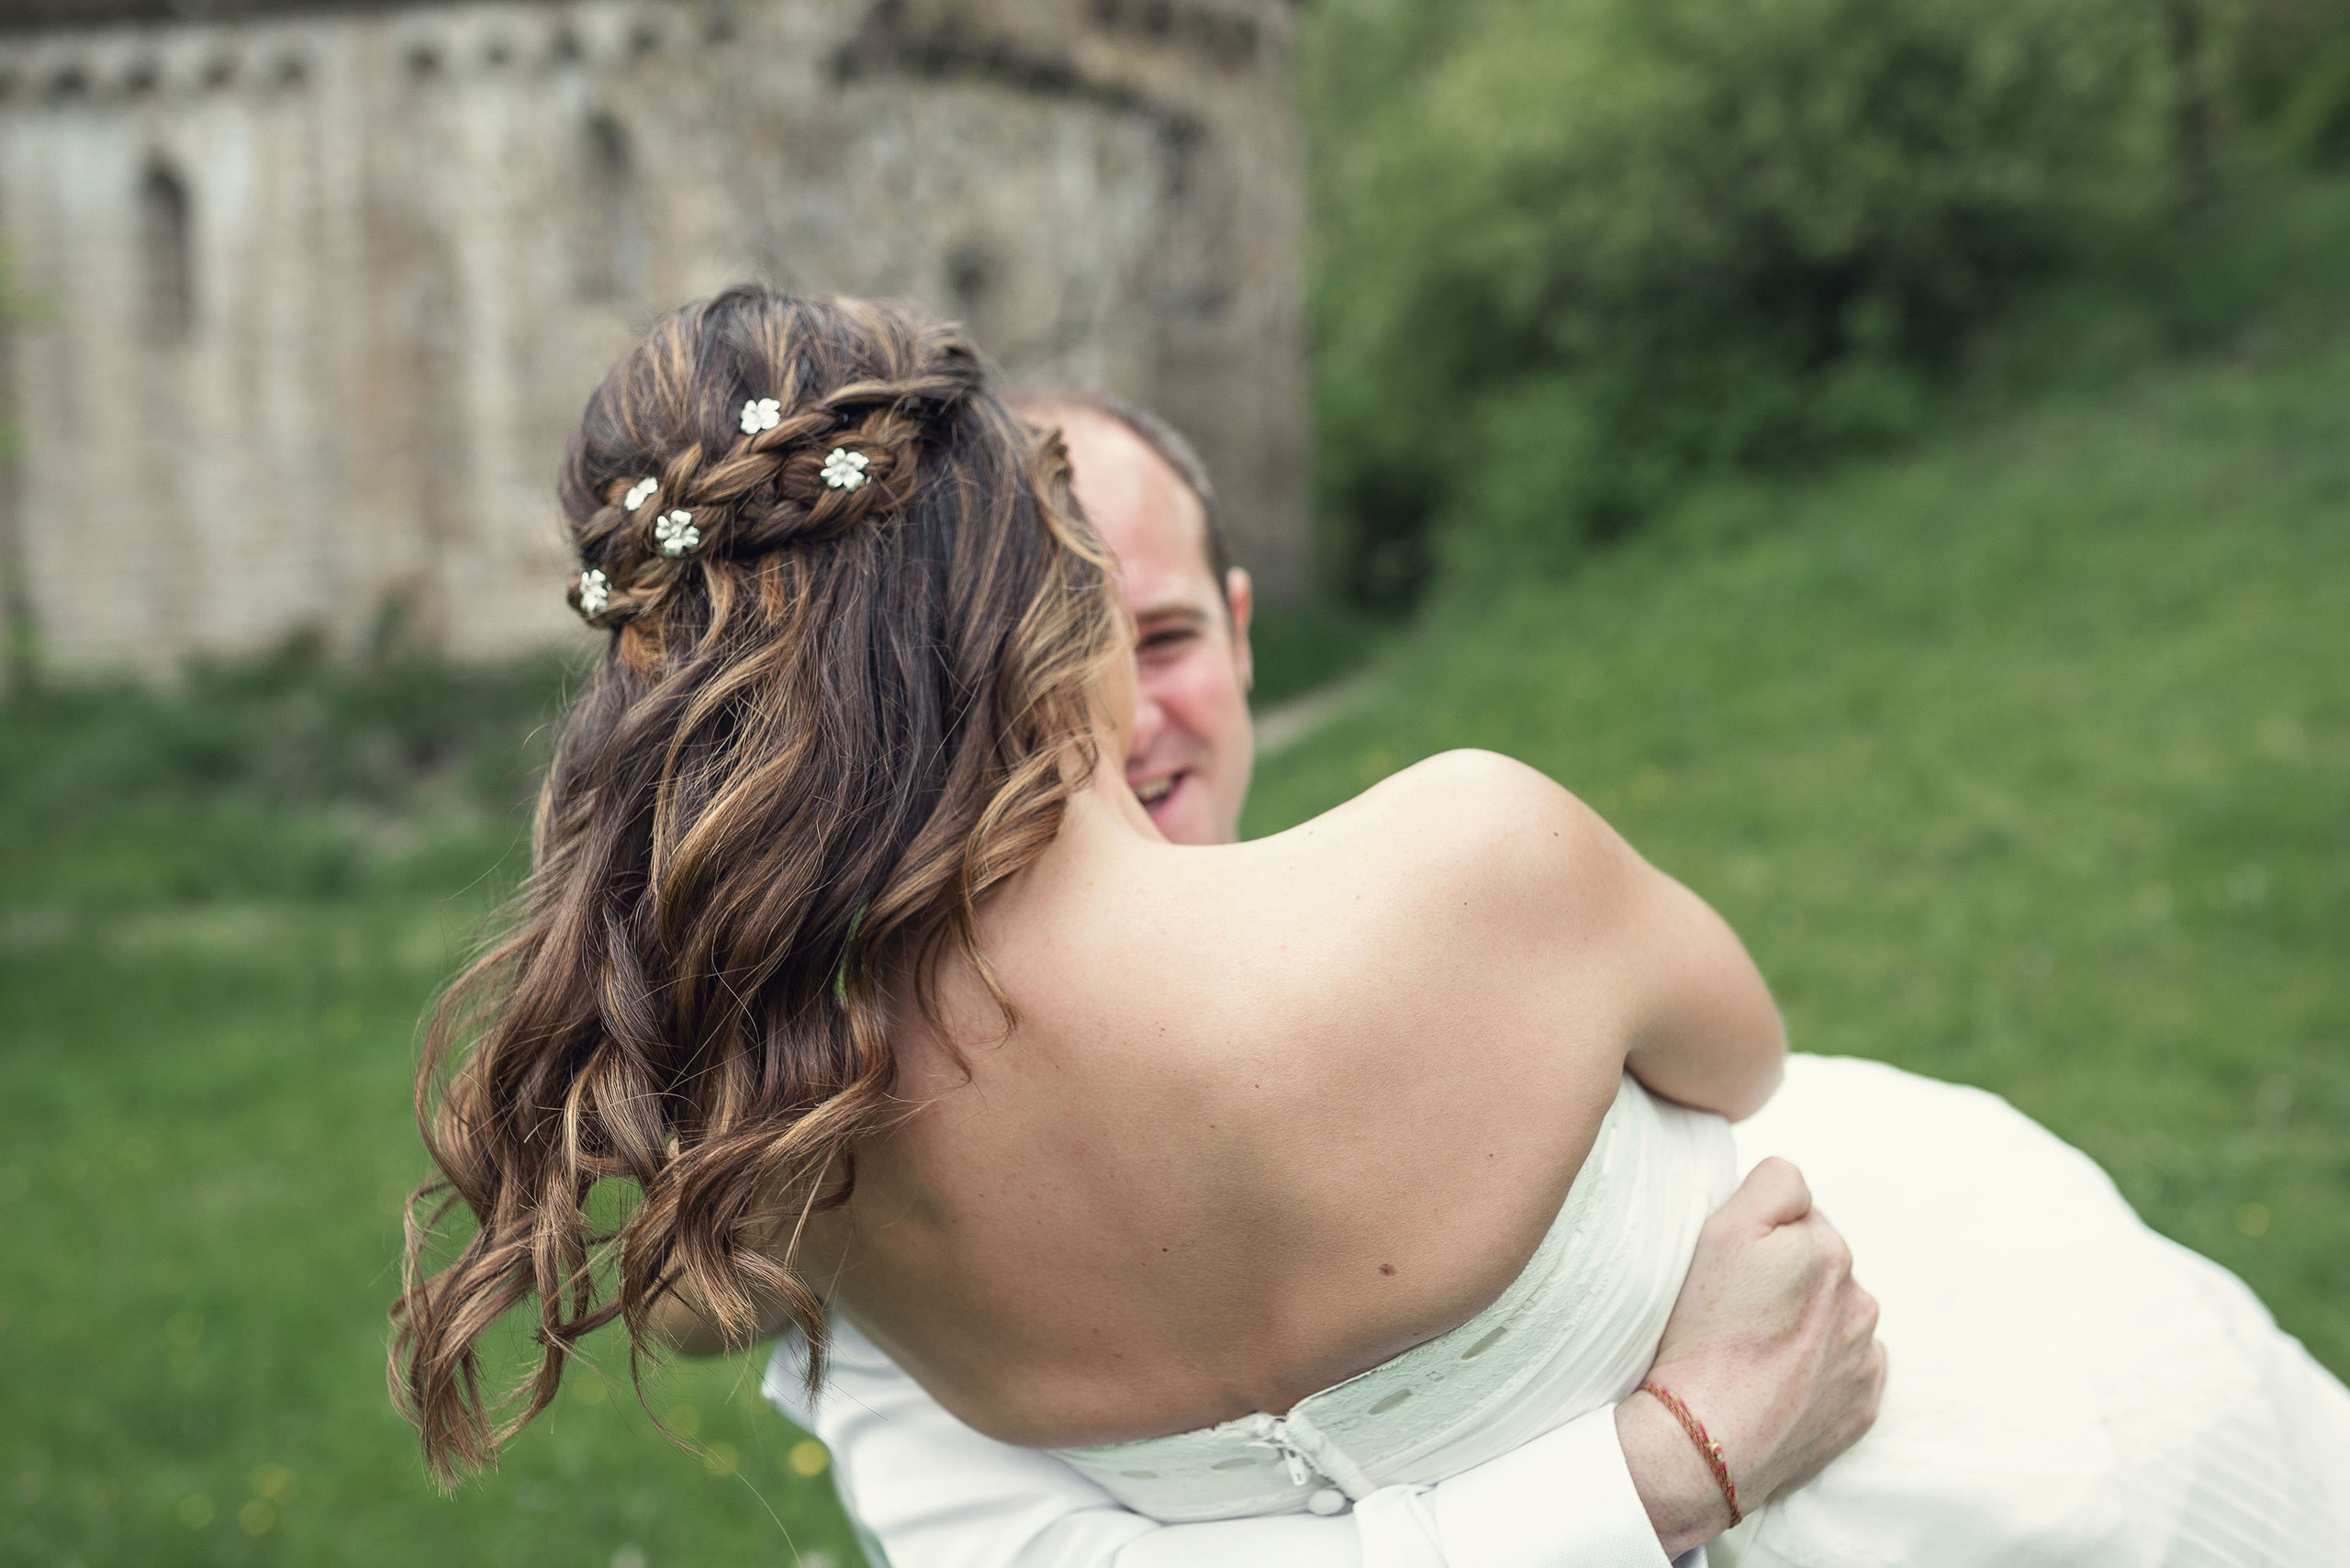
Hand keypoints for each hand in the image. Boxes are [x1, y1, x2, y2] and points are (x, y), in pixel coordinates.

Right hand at [1615, 1157, 1884, 1555]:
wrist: (1705, 1443)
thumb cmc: (1703, 1335)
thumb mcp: (1720, 1232)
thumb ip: (1772, 1186)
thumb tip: (1797, 1186)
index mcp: (1825, 1248)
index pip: (1791, 1202)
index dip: (1755, 1227)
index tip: (1731, 1263)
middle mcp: (1858, 1296)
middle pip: (1816, 1258)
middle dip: (1785, 1273)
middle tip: (1736, 1309)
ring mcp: (1864, 1353)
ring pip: (1832, 1311)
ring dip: (1804, 1318)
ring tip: (1754, 1349)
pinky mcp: (1864, 1402)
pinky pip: (1846, 1364)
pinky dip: (1819, 1367)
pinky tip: (1779, 1381)